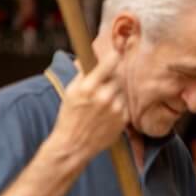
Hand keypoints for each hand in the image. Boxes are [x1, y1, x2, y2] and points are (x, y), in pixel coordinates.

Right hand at [49, 47, 127, 165]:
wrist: (75, 144)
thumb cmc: (70, 116)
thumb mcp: (70, 91)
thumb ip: (82, 74)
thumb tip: (88, 57)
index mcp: (88, 87)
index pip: (109, 64)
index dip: (115, 56)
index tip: (117, 50)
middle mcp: (104, 97)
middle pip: (118, 76)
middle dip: (113, 75)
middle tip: (105, 80)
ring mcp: (116, 108)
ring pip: (122, 89)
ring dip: (116, 90)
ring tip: (104, 99)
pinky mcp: (124, 119)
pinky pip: (125, 103)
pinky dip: (119, 103)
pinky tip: (108, 110)